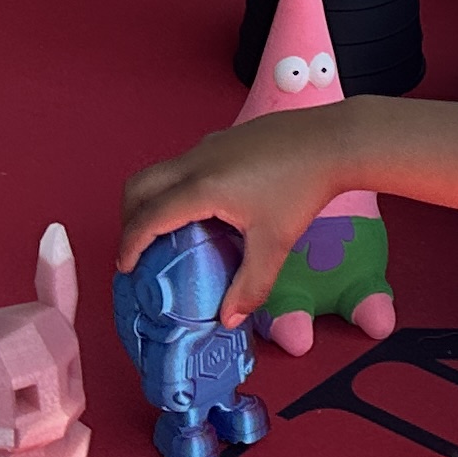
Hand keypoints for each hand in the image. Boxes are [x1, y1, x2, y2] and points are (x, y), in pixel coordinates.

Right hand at [121, 95, 379, 311]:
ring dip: (150, 199)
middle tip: (137, 249)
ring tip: (164, 232)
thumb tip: (228, 318)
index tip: (126, 268)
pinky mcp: (223, 138)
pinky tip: (201, 208)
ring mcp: (208, 144)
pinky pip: (182, 163)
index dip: (130, 245)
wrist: (331, 140)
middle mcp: (196, 161)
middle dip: (128, 218)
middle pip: (138, 186)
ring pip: (159, 170)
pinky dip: (173, 186)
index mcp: (202, 187)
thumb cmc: (303, 189)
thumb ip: (250, 285)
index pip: (149, 217)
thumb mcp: (275, 243)